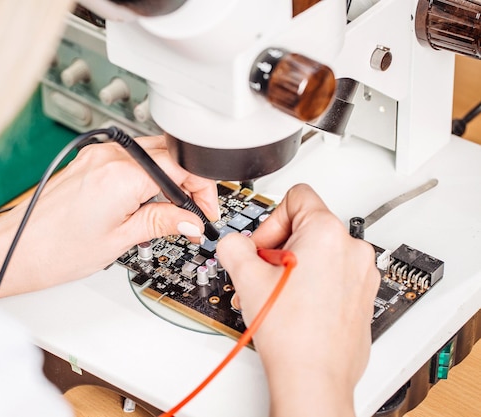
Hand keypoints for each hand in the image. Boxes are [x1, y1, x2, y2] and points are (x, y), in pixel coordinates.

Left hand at [0, 135, 217, 296]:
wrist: (16, 247)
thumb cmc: (56, 249)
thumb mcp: (120, 240)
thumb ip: (161, 222)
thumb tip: (191, 220)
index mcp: (121, 175)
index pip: (182, 168)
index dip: (201, 190)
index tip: (203, 212)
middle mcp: (110, 157)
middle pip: (170, 156)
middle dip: (188, 182)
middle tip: (192, 212)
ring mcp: (97, 155)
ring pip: (151, 154)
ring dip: (167, 178)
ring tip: (167, 210)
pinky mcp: (88, 159)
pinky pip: (129, 158)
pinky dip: (145, 175)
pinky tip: (143, 199)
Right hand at [216, 184, 379, 416]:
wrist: (314, 378)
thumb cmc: (292, 334)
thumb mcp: (246, 278)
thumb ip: (233, 246)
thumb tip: (233, 242)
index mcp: (327, 233)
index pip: (297, 196)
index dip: (272, 220)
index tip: (263, 246)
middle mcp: (352, 249)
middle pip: (307, 226)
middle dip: (279, 246)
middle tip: (263, 274)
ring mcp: (362, 275)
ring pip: (320, 252)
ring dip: (294, 266)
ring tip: (276, 294)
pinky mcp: (362, 296)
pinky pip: (334, 275)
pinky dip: (312, 283)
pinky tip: (294, 307)